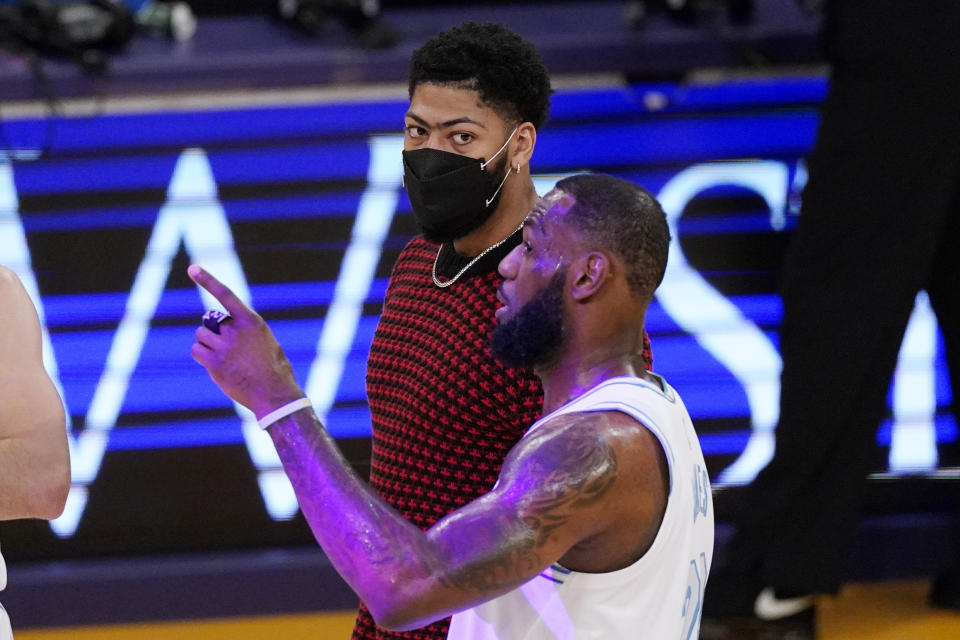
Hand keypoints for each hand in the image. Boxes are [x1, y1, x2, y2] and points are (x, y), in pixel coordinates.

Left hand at [188, 264, 304, 417]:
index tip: (193, 268)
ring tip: (224, 358)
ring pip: (201, 336)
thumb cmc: (274, 369)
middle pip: (210, 322)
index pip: (226, 295)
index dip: (208, 280)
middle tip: (228, 348)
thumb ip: (245, 332)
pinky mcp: (215, 363)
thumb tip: (222, 330)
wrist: (274, 393)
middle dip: (214, 332)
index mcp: (252, 322)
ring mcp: (224, 346)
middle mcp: (236, 331)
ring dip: (207, 344)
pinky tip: (216, 365)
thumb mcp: (266, 342)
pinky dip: (201, 356)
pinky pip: (196, 351)